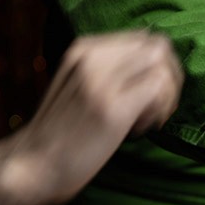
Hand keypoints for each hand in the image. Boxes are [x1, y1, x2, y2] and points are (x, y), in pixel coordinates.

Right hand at [4, 30, 183, 204]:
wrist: (35, 164)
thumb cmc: (66, 131)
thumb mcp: (82, 84)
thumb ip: (112, 69)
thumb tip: (159, 62)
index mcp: (85, 48)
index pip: (146, 39)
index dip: (158, 66)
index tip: (149, 94)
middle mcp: (92, 57)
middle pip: (159, 47)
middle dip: (169, 78)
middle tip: (155, 108)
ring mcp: (101, 80)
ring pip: (162, 66)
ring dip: (166, 95)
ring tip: (144, 120)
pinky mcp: (112, 107)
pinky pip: (159, 90)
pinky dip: (160, 110)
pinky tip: (139, 129)